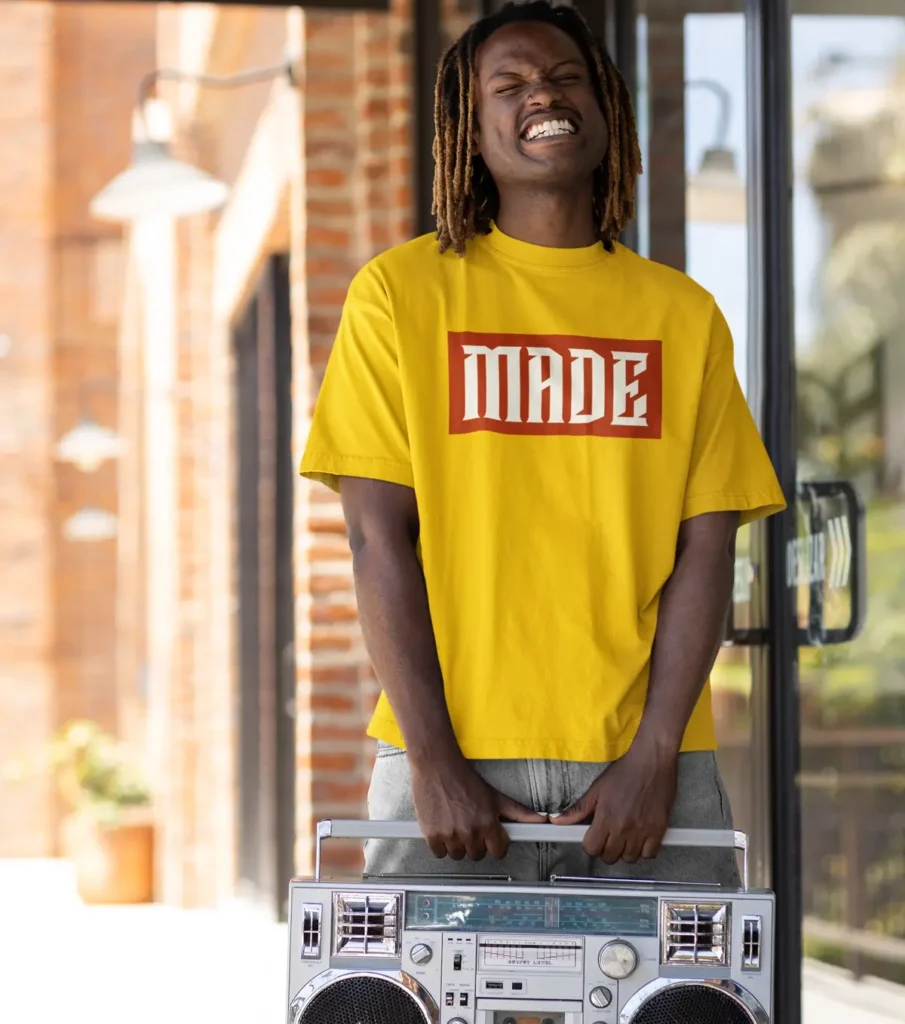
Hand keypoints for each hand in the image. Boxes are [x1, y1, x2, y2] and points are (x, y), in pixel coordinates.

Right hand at [410, 756, 546, 860]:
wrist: (437, 766)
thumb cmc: (464, 779)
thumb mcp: (495, 795)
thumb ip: (518, 812)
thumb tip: (541, 820)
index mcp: (488, 823)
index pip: (498, 852)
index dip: (495, 844)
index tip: (490, 838)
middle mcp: (470, 832)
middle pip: (477, 854)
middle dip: (475, 842)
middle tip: (470, 825)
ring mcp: (450, 835)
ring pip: (458, 855)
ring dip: (457, 844)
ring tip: (456, 824)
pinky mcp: (432, 835)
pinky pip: (439, 853)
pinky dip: (440, 844)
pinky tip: (443, 827)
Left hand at [552, 740, 678, 863]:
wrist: (652, 761)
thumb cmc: (624, 772)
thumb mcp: (597, 788)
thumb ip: (578, 808)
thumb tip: (557, 821)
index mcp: (606, 816)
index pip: (592, 849)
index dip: (590, 845)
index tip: (593, 838)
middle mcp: (623, 827)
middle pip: (609, 857)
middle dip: (606, 849)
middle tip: (609, 836)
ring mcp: (642, 831)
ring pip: (629, 859)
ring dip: (624, 851)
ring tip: (624, 837)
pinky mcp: (659, 830)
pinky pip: (649, 855)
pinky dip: (644, 851)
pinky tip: (640, 839)